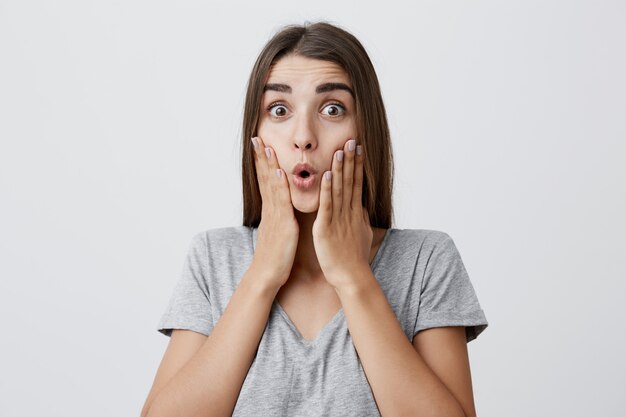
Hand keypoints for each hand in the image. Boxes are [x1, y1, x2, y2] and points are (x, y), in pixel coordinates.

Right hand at [249, 136, 298, 290]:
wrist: (267, 275)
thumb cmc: (276, 257)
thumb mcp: (278, 233)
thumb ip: (280, 218)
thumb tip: (282, 210)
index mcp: (271, 211)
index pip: (266, 181)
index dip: (262, 164)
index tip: (260, 146)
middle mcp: (270, 210)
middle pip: (264, 178)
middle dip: (260, 158)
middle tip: (256, 138)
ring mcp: (275, 216)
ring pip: (270, 185)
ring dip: (267, 165)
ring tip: (265, 146)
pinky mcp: (282, 224)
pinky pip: (280, 202)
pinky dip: (278, 186)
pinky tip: (278, 172)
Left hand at [312, 138, 372, 288]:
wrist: (351, 277)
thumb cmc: (355, 259)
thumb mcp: (361, 235)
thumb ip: (360, 219)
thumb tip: (362, 208)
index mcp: (354, 213)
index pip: (357, 184)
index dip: (357, 165)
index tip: (358, 149)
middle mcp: (348, 213)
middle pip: (350, 182)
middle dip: (351, 161)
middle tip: (352, 141)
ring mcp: (338, 220)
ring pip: (338, 189)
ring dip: (339, 169)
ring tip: (340, 150)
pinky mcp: (325, 228)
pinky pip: (326, 206)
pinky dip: (326, 190)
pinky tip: (326, 175)